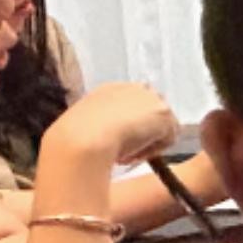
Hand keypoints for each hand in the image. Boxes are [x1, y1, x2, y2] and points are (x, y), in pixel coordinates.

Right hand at [50, 79, 179, 166]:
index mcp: (110, 90)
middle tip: (125, 152)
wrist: (83, 137)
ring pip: (161, 128)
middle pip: (151, 112)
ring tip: (124, 155)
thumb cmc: (74, 138)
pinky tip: (133, 153)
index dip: (129, 127)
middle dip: (144, 132)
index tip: (118, 144)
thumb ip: (102, 126)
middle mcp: (132, 88)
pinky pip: (168, 139)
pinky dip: (152, 150)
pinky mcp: (163, 112)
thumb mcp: (85, 127)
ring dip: (147, 144)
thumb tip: (111, 140)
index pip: (131, 106)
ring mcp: (150, 98)